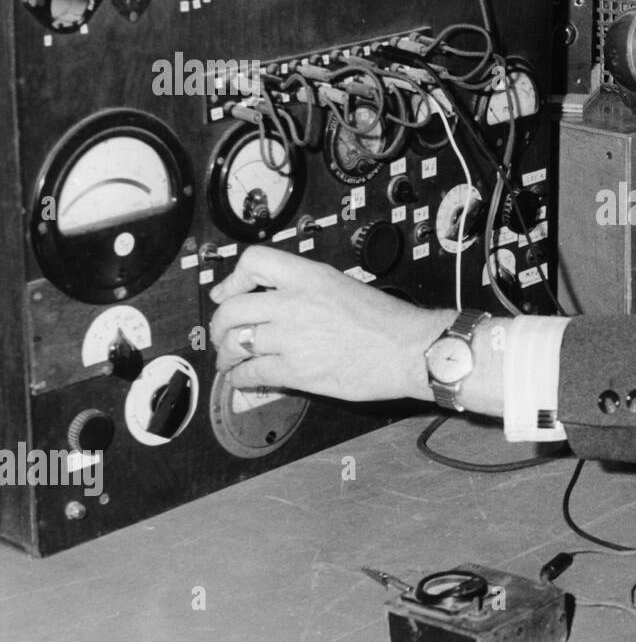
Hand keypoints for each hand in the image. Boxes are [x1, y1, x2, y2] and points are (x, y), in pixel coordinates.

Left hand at [210, 246, 447, 401]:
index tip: (228, 293)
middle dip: (220, 326)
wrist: (410, 350)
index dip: (233, 279)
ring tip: (230, 361)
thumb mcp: (344, 287)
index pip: (254, 262)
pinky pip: (252, 372)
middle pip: (233, 309)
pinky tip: (244, 379)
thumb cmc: (388, 323)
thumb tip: (279, 305)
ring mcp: (293, 337)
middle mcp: (296, 303)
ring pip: (237, 342)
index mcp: (310, 277)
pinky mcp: (297, 369)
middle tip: (223, 335)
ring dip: (227, 355)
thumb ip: (308, 292)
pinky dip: (241, 377)